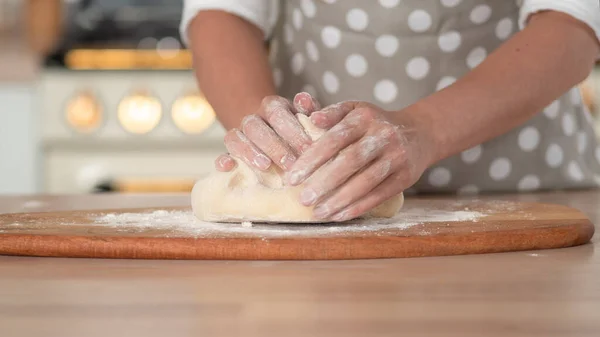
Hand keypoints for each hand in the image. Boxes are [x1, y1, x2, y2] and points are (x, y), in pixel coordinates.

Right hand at [215, 92, 320, 171]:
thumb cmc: (300, 131)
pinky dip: (222, 160)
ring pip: (235, 137)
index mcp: (273, 106)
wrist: (278, 140)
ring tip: (265, 166)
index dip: (292, 131)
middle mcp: (253, 118)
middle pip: (255, 126)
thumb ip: (310, 110)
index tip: (308, 148)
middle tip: (290, 163)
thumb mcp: (309, 119)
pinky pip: (220, 154)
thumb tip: (304, 101)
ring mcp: (239, 135)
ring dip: (249, 152)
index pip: (277, 113)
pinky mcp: (230, 153)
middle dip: (273, 145)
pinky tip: (227, 167)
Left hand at [285, 101, 435, 221]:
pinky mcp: (405, 177)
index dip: (313, 158)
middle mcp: (383, 135)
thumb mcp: (354, 110)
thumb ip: (330, 113)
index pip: (335, 138)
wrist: (419, 133)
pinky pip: (379, 195)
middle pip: (351, 161)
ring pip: (365, 182)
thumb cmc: (374, 124)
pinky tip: (339, 216)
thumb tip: (309, 117)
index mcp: (364, 117)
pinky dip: (358, 207)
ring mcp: (397, 157)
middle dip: (325, 182)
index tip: (292, 177)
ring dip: (340, 200)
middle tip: (303, 199)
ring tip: (318, 212)